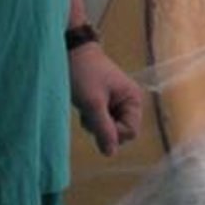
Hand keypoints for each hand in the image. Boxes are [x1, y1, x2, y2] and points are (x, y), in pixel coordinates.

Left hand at [71, 43, 143, 157]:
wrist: (70, 51)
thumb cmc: (83, 73)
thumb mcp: (92, 103)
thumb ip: (103, 129)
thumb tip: (110, 154)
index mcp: (133, 100)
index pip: (130, 132)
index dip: (113, 132)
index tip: (97, 120)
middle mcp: (129, 102)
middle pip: (120, 132)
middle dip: (103, 128)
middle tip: (90, 112)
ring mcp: (117, 103)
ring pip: (109, 129)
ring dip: (95, 123)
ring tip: (86, 106)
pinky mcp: (105, 103)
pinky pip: (101, 122)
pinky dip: (91, 118)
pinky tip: (84, 105)